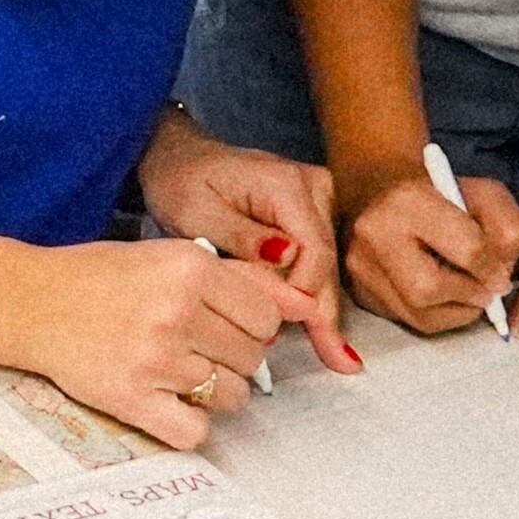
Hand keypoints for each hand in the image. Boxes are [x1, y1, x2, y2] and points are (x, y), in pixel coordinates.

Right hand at [10, 237, 301, 450]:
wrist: (29, 302)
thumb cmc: (101, 278)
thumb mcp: (172, 259)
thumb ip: (244, 279)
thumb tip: (307, 305)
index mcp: (190, 269)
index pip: (266, 318)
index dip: (247, 325)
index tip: (218, 323)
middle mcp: (177, 311)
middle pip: (252, 358)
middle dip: (228, 356)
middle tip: (188, 344)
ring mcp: (155, 358)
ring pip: (230, 396)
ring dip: (211, 390)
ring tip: (174, 370)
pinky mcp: (132, 399)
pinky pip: (194, 431)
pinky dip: (187, 423)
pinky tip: (165, 400)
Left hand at [137, 116, 356, 375]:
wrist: (178, 157)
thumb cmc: (180, 182)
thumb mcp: (197, 209)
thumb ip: (241, 234)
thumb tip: (286, 255)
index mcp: (286, 184)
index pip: (313, 249)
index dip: (305, 293)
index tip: (292, 329)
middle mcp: (314, 188)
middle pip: (325, 262)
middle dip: (324, 313)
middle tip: (340, 361)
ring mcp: (318, 200)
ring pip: (325, 265)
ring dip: (321, 308)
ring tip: (337, 355)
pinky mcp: (312, 214)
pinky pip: (316, 260)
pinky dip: (310, 292)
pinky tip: (323, 332)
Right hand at [334, 156, 518, 335]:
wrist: (381, 190)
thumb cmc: (440, 193)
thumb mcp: (483, 194)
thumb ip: (509, 227)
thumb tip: (502, 277)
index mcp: (408, 200)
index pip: (465, 248)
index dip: (493, 268)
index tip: (502, 274)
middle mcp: (374, 233)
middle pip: (430, 289)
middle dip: (469, 295)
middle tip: (487, 290)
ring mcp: (361, 267)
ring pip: (419, 315)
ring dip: (457, 311)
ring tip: (468, 293)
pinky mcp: (360, 292)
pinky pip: (409, 321)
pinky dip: (438, 316)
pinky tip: (446, 298)